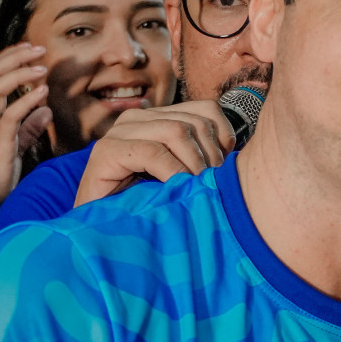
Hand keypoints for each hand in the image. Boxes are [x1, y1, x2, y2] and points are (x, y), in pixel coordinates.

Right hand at [0, 42, 52, 229]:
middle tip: (38, 47)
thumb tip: (45, 110)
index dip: (9, 60)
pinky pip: (9, 116)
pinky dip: (26, 101)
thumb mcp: (16, 147)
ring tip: (42, 66)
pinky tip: (43, 94)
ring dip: (20, 73)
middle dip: (14, 57)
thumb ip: (28, 128)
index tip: (30, 49)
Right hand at [73, 99, 236, 205]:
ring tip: (195, 191)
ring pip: (177, 131)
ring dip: (194, 166)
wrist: (102, 231)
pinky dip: (173, 173)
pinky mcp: (106, 151)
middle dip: (211, 157)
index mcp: (159, 118)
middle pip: (195, 122)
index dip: (224, 138)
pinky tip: (176, 191)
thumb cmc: (147, 207)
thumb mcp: (183, 177)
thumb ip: (203, 159)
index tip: (224, 171)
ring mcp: (120, 132)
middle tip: (211, 188)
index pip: (207, 110)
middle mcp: (138, 118)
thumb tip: (238, 156)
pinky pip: (153, 152)